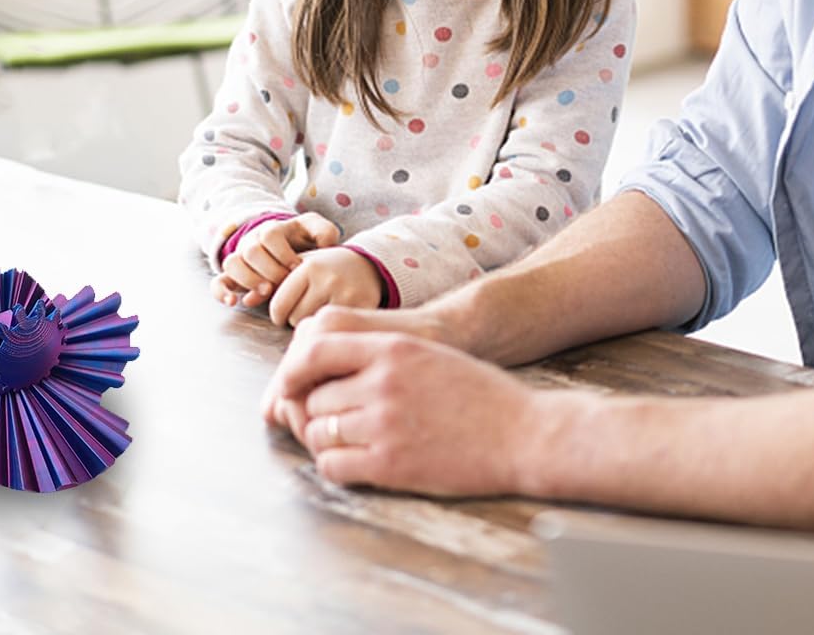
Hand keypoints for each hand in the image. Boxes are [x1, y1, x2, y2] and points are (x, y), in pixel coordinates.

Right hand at [213, 212, 339, 308]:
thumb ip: (324, 232)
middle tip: (284, 282)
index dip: (283, 252)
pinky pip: (218, 282)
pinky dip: (222, 292)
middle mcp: (252, 242)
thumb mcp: (316, 231)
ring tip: (266, 292)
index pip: (269, 235)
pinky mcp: (233, 277)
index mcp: (272, 230)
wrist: (289, 249)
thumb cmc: (303, 242)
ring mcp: (240, 259)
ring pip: (232, 264)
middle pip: (251, 250)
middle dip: (269, 270)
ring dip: (248, 280)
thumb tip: (326, 243)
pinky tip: (233, 302)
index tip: (297, 267)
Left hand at [264, 328, 562, 496]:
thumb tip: (323, 370)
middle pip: (313, 396)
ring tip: (345, 440)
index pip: (314, 350)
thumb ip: (377, 357)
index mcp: (391, 348)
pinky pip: (334, 466)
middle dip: (311, 410)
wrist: (523, 433)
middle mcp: (382, 382)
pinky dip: (334, 465)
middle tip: (321, 420)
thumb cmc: (477, 394)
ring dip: (323, 439)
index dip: (291, 371)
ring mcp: (385, 425)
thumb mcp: (425, 356)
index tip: (289, 385)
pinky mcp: (391, 465)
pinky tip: (354, 462)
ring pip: (319, 432)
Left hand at [267, 248, 381, 326]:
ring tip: (318, 314)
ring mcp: (346, 295)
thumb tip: (246, 301)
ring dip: (311, 325)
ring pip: (313, 327)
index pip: (278, 304)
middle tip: (305, 311)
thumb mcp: (301, 266)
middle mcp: (327, 279)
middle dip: (295, 318)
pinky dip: (329, 330)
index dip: (278, 313)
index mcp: (309, 267)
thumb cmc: (326, 268)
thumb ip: (275, 282)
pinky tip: (333, 322)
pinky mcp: (361, 309)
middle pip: (294, 319)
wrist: (368, 265)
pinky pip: (333, 331)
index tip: (283, 313)